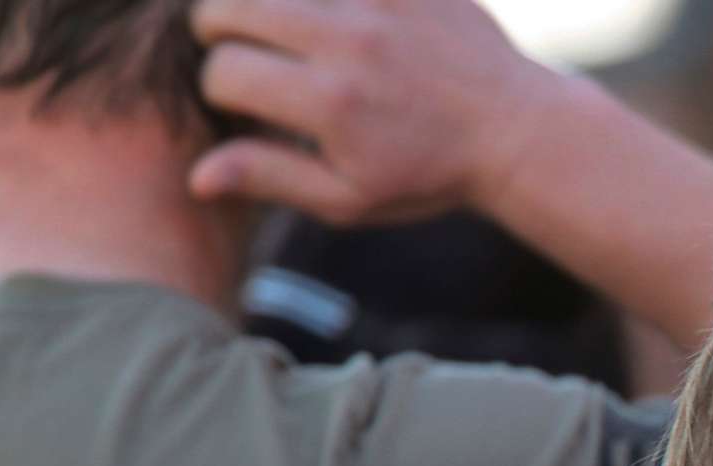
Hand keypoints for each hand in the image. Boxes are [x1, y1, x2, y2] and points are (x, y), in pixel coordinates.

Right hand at [187, 0, 564, 224]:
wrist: (516, 131)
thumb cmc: (430, 174)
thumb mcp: (352, 198)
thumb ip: (272, 177)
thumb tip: (196, 174)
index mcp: (330, 105)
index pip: (224, 73)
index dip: (221, 89)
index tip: (244, 99)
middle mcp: (348, 43)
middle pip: (230, 8)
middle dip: (219, 30)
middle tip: (237, 46)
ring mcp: (377, 1)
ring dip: (258, 1)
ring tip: (267, 22)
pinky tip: (317, 10)